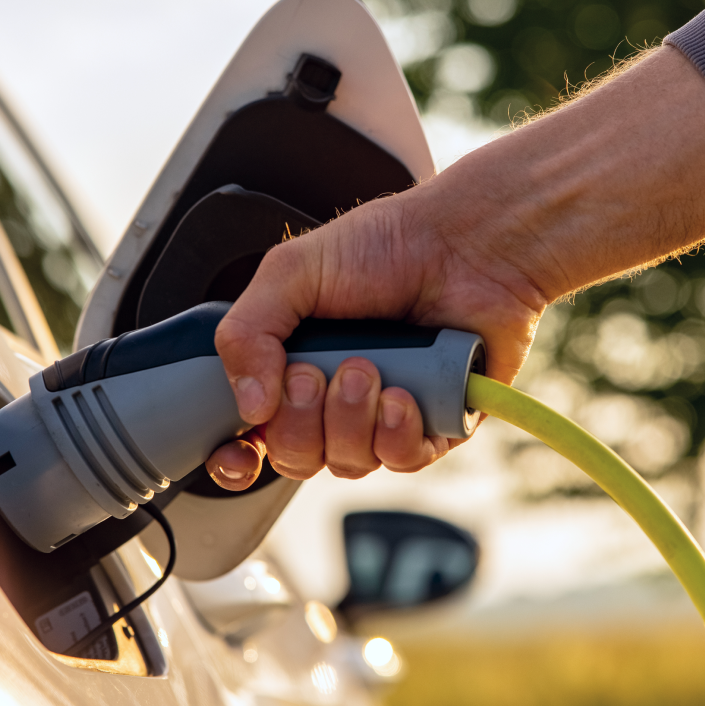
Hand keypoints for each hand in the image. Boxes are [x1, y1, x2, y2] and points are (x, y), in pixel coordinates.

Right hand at [205, 180, 545, 487]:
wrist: (466, 242)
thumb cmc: (387, 245)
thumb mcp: (292, 272)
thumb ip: (247, 332)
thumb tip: (248, 406)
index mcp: (293, 363)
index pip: (253, 435)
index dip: (238, 456)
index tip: (238, 452)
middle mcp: (336, 397)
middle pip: (295, 457)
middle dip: (299, 422)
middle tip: (315, 373)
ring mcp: (385, 415)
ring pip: (348, 463)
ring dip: (349, 420)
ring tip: (368, 368)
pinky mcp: (436, 424)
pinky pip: (402, 460)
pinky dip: (396, 434)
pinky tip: (403, 395)